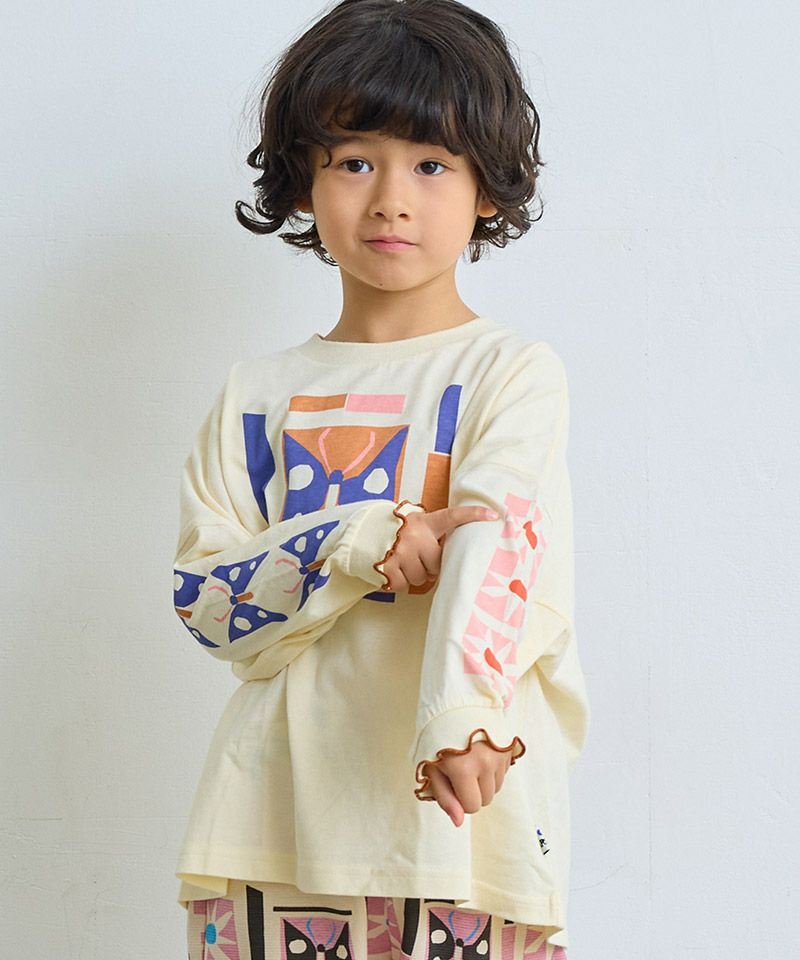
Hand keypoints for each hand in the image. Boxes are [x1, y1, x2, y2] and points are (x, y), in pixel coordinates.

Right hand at [381, 505, 498, 591]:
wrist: (359, 535)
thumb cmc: (393, 533)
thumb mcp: (412, 525)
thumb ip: (431, 535)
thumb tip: (450, 561)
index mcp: (423, 523)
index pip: (452, 517)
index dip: (472, 515)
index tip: (493, 515)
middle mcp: (414, 536)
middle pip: (436, 564)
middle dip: (428, 566)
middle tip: (416, 557)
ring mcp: (400, 553)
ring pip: (420, 578)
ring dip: (413, 575)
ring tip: (400, 562)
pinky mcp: (387, 568)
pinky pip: (403, 586)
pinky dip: (398, 582)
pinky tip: (391, 570)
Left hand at [420, 739, 512, 826]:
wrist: (455, 705)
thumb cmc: (438, 738)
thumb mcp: (432, 767)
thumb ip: (445, 797)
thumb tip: (458, 822)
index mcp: (463, 769)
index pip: (472, 807)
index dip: (459, 798)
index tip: (451, 782)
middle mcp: (485, 763)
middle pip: (485, 800)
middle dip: (472, 791)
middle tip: (460, 770)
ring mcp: (499, 755)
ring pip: (496, 788)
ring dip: (484, 781)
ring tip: (470, 760)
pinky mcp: (508, 748)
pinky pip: (503, 773)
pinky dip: (493, 770)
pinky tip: (481, 754)